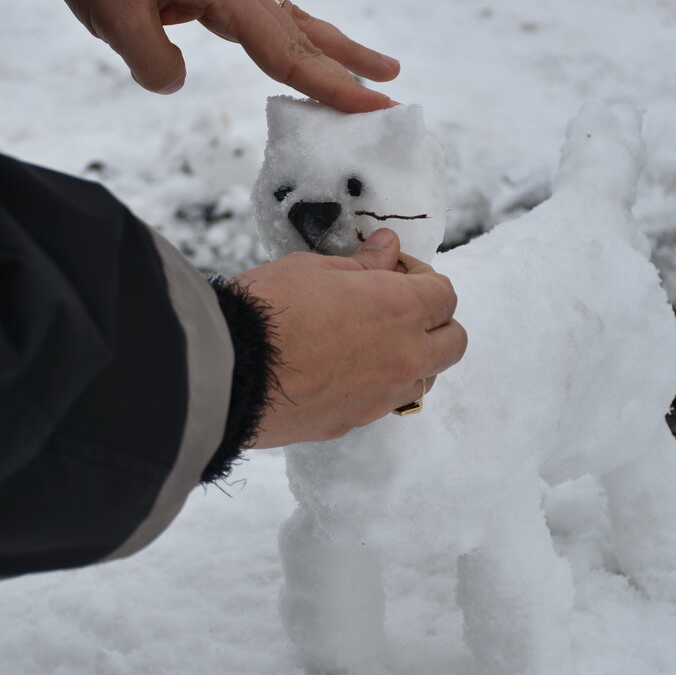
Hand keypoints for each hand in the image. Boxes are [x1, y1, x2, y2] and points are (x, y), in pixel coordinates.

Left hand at [22, 0, 399, 111]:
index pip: (288, 51)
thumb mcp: (116, 21)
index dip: (333, 86)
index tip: (375, 109)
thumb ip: (155, 63)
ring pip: (289, 22)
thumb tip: (176, 82)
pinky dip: (287, 41)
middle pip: (305, 33)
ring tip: (372, 69)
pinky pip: (260, 20)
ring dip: (329, 49)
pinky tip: (292, 54)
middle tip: (394, 93)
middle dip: (349, 66)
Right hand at [231, 229, 466, 446]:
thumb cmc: (266, 310)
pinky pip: (381, 403)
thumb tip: (387, 250)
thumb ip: (362, 264)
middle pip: (451, 344)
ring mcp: (380, 398)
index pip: (445, 294)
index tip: (390, 271)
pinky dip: (373, 386)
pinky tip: (334, 371)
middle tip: (391, 307)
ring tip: (364, 342)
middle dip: (433, 323)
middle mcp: (403, 358)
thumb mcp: (312, 268)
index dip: (420, 277)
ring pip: (422, 379)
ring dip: (410, 359)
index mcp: (400, 310)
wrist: (224, 372)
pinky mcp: (351, 423)